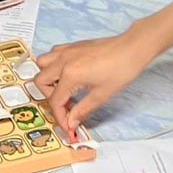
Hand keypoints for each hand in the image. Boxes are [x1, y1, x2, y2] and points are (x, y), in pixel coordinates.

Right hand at [35, 32, 151, 137]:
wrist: (132, 49)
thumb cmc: (121, 70)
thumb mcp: (102, 95)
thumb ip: (82, 110)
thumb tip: (71, 122)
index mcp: (70, 74)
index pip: (55, 100)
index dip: (60, 117)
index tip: (68, 126)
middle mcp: (63, 60)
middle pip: (41, 81)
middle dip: (50, 97)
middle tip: (66, 106)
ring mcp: (66, 51)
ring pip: (42, 64)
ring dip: (48, 79)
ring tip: (63, 89)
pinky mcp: (71, 46)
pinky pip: (52, 55)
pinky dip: (54, 66)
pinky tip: (68, 75)